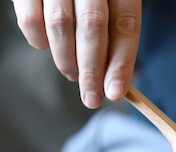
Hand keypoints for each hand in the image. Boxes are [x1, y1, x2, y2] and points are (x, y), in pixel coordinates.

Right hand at [12, 0, 141, 108]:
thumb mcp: (112, 7)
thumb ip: (114, 37)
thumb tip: (113, 84)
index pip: (125, 26)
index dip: (121, 63)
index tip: (115, 93)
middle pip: (93, 27)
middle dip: (92, 70)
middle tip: (92, 98)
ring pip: (61, 24)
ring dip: (67, 59)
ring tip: (72, 74)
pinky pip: (30, 18)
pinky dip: (38, 40)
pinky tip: (47, 48)